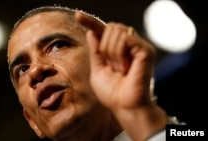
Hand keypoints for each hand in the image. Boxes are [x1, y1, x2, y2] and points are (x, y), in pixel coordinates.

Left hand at [75, 11, 166, 140]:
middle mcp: (129, 45)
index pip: (103, 30)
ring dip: (110, 52)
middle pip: (110, 27)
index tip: (78, 15)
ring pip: (116, 31)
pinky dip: (118, 53)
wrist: (124, 106)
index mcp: (117, 49)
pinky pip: (125, 39)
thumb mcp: (97, 69)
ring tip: (118, 69)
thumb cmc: (112, 93)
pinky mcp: (145, 49)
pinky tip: (124, 67)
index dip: (90, 22)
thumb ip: (95, 50)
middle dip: (104, 47)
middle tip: (111, 66)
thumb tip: (92, 32)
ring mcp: (138, 46)